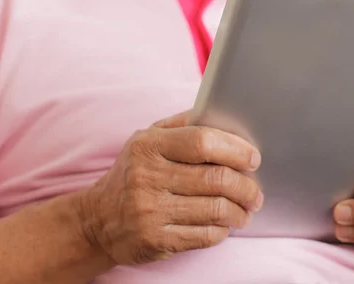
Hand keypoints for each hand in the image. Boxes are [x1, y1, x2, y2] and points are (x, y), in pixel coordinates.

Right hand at [78, 112, 262, 265]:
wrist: (97, 219)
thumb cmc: (134, 173)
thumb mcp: (149, 139)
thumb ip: (184, 124)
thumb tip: (224, 115)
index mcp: (149, 145)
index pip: (203, 141)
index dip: (235, 149)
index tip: (253, 158)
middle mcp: (146, 176)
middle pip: (216, 179)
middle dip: (246, 187)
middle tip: (256, 193)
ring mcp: (149, 210)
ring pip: (216, 209)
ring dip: (240, 212)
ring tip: (246, 210)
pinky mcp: (155, 239)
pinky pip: (204, 235)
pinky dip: (222, 230)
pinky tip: (224, 225)